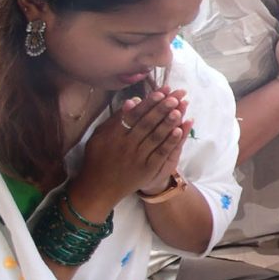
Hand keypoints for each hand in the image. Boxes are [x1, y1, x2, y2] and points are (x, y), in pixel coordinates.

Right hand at [72, 89, 187, 210]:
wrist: (99, 188)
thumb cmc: (98, 158)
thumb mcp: (99, 136)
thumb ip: (115, 119)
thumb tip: (133, 101)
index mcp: (113, 134)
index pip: (134, 115)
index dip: (149, 103)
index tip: (161, 91)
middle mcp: (126, 144)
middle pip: (147, 123)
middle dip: (163, 108)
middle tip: (176, 94)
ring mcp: (137, 158)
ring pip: (156, 136)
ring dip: (169, 121)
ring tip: (180, 107)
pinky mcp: (146, 169)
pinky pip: (160, 153)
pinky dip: (170, 141)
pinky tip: (179, 130)